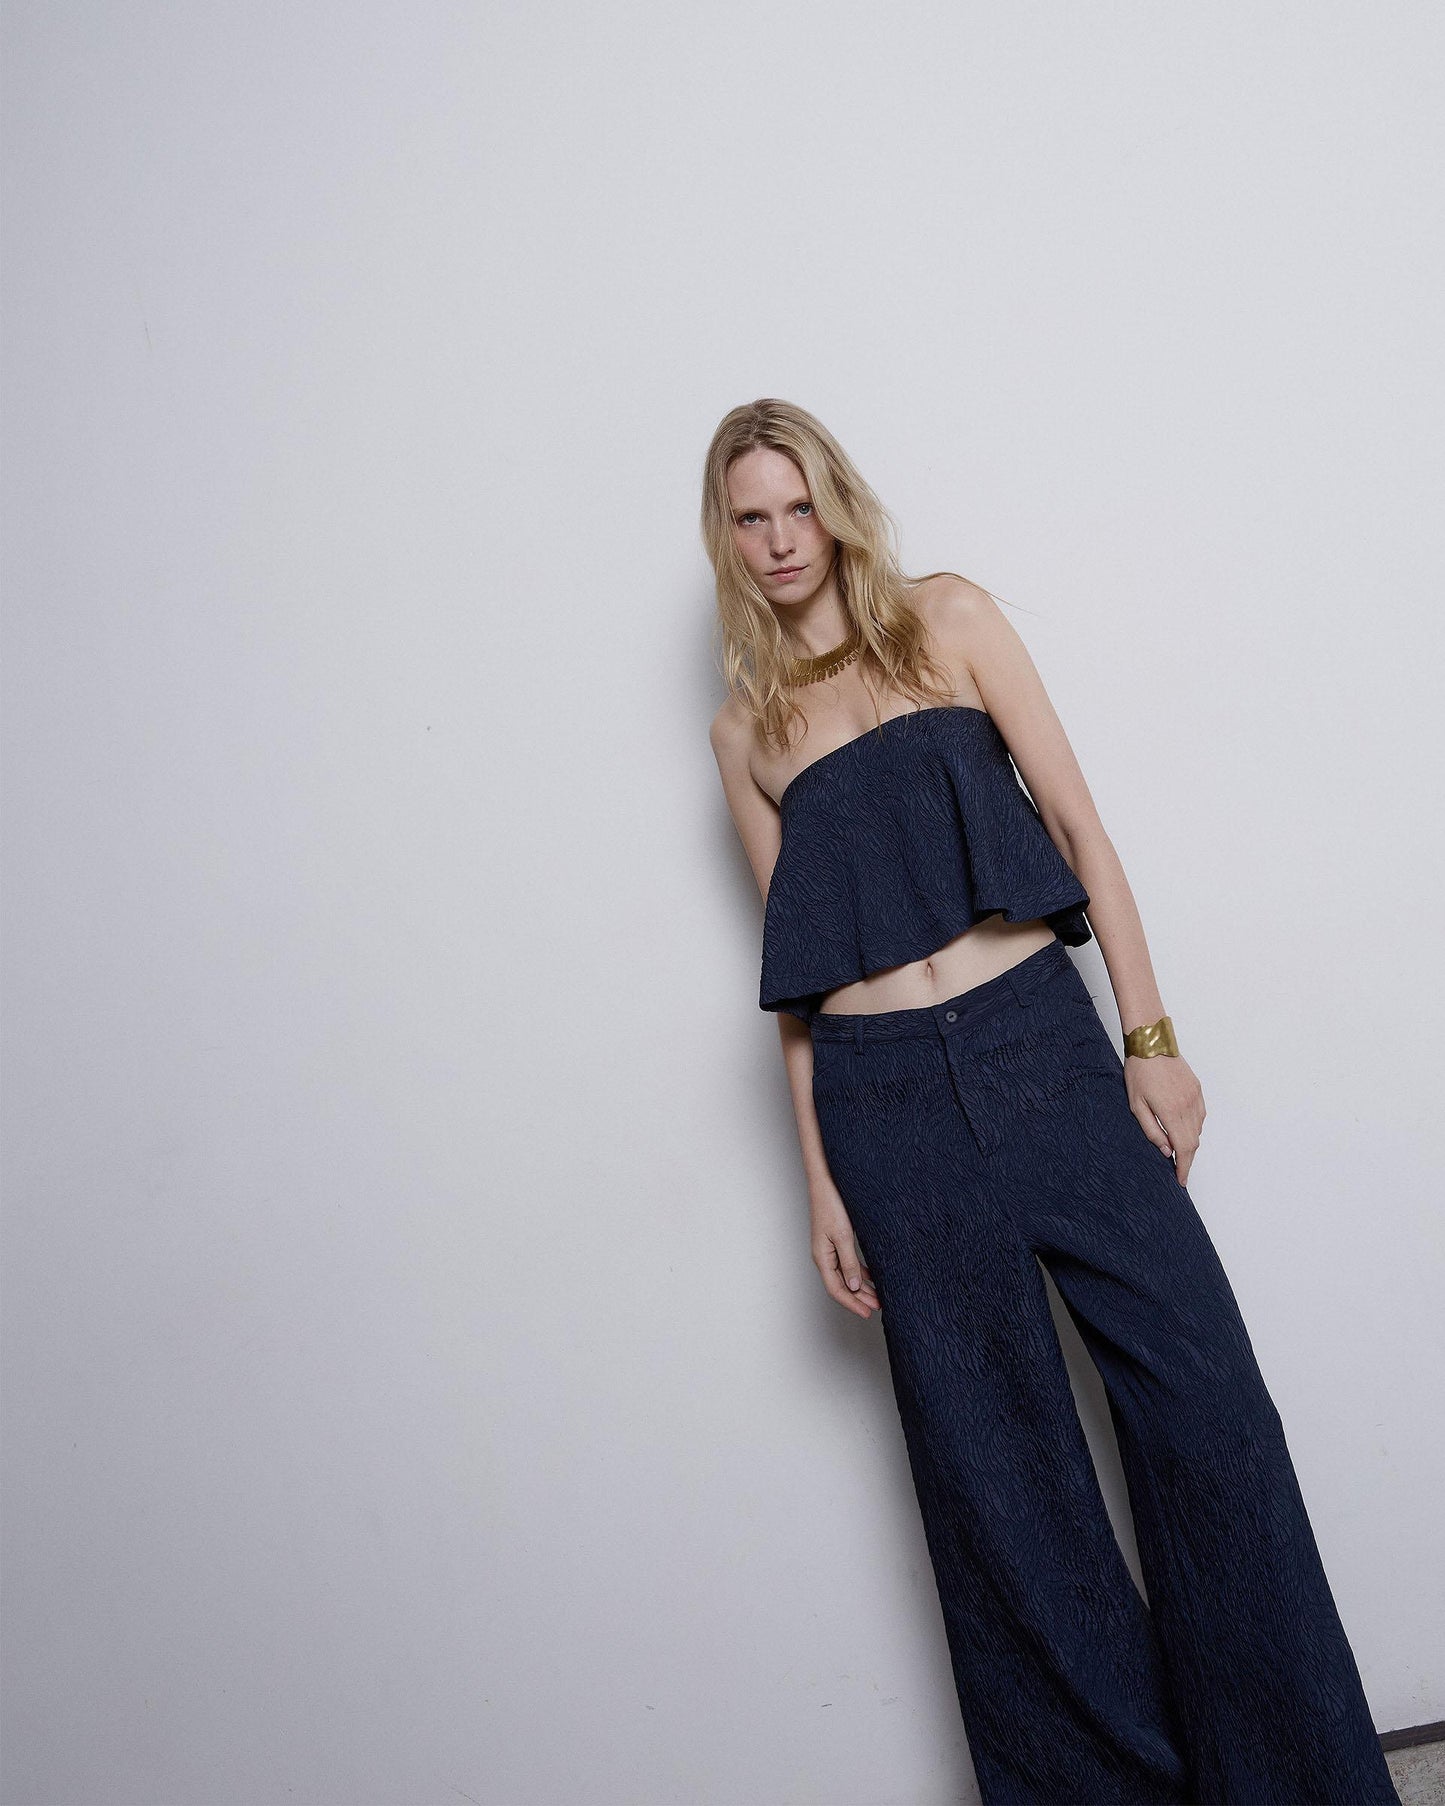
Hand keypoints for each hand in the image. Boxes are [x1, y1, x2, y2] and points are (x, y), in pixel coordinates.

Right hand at [809, 1182, 879, 1318]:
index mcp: (822, 1258)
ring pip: (846, 1276)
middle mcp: (824, 1257)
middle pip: (841, 1285)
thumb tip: (855, 1286)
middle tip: (878, 1308)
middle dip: (860, 1299)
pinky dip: (860, 1273)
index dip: (852, 1304)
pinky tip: (871, 1277)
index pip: (836, 1290)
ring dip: (861, 1287)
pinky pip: (848, 1264)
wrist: (825, 1183)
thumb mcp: (843, 1236)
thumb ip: (849, 1262)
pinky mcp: (836, 1241)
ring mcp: (829, 1250)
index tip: (867, 1313)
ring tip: (878, 1296)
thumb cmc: (830, 1205)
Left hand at [1124, 1052, 1205, 1186]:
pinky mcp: (1197, 1088)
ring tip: (1177, 1150)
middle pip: (1193, 1142)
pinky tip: (1183, 1128)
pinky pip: (1201, 1115)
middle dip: (1187, 1159)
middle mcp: (1188, 1105)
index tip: (1182, 1180)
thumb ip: (1151, 1130)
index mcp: (1171, 1111)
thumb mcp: (1136, 1104)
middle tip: (1179, 1171)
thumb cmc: (1139, 1071)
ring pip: (1198, 1129)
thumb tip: (1166, 1151)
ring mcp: (1195, 1096)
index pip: (1183, 1148)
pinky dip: (1194, 1127)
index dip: (1184, 1167)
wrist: (1151, 1042)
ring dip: (1190, 1142)